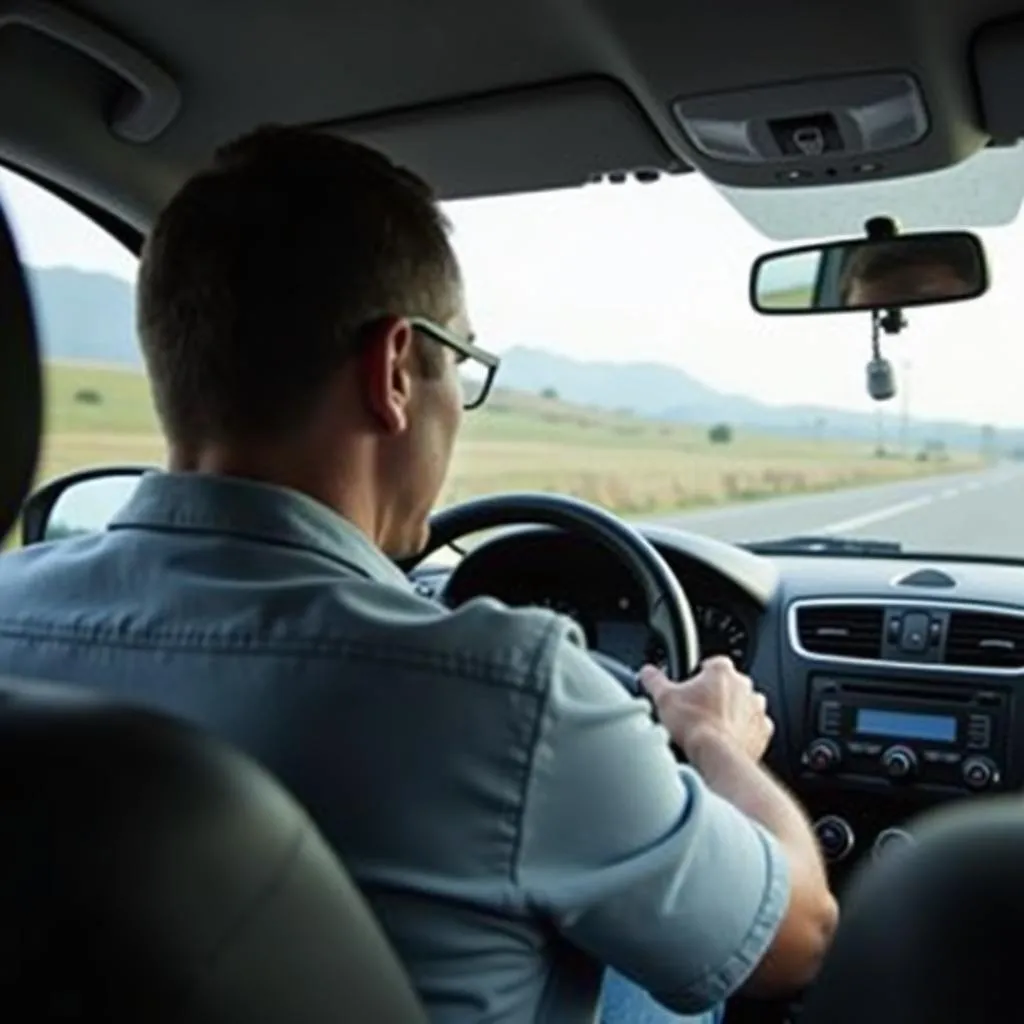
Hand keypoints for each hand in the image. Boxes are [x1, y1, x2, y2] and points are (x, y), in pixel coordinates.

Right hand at [639, 655, 773, 762]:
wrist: (717, 758)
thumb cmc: (694, 727)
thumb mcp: (663, 698)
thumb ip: (654, 679)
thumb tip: (648, 673)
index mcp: (722, 671)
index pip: (712, 663)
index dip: (698, 675)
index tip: (690, 688)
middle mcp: (744, 686)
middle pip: (728, 684)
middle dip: (715, 695)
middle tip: (697, 711)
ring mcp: (756, 708)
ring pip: (743, 705)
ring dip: (731, 713)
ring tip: (711, 728)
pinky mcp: (763, 731)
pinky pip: (753, 727)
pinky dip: (742, 732)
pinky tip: (725, 741)